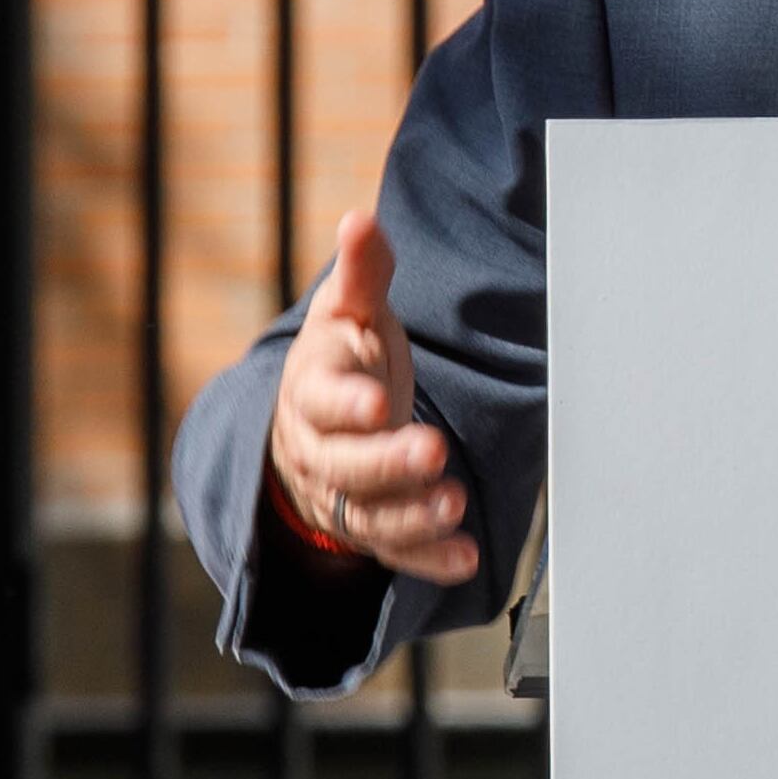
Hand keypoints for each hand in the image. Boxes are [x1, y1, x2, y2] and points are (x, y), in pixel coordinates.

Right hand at [260, 204, 478, 584]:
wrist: (320, 427)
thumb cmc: (343, 361)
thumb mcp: (350, 314)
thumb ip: (362, 274)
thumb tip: (360, 219)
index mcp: (311, 391)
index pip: (320, 401)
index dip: (346, 403)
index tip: (375, 402)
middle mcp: (320, 451)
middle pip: (345, 466)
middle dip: (387, 463)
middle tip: (430, 452)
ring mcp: (344, 496)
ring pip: (369, 516)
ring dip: (411, 516)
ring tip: (452, 502)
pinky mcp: (371, 529)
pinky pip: (396, 552)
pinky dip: (429, 559)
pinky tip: (467, 557)